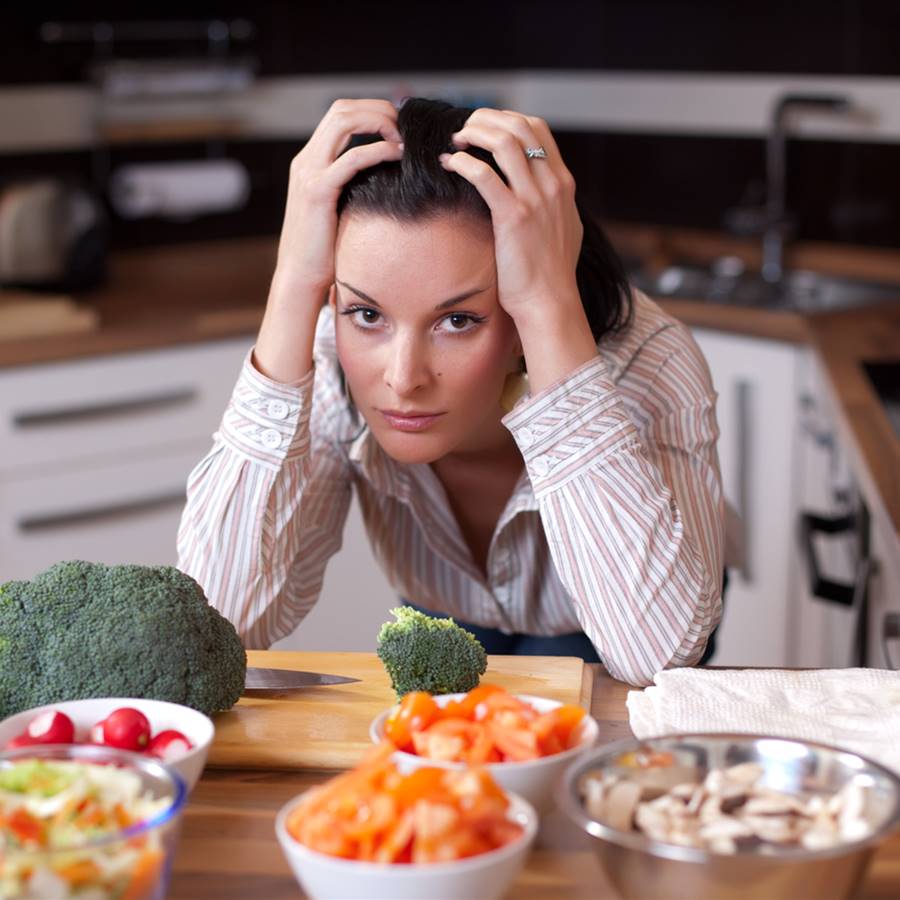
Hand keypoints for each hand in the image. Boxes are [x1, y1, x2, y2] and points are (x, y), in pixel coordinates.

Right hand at [274, 98, 403, 292]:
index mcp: (310, 161)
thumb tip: (386, 179)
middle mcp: (306, 160)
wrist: (300, 276)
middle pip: (342, 109)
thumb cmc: (325, 250)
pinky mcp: (317, 191)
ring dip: (378, 121)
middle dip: (378, 110)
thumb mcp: (339, 208)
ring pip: (343, 121)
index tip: (399, 127)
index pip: (340, 115)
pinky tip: (398, 156)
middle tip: (406, 127)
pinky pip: (352, 158)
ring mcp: (309, 172)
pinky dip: (378, 150)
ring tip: (402, 138)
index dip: (371, 112)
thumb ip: (353, 187)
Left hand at [438, 109, 583, 325]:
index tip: (484, 127)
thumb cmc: (549, 272)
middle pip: (519, 126)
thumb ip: (552, 203)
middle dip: (486, 119)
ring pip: (503, 142)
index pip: (537, 128)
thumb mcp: (563, 228)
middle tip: (463, 130)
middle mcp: (552, 185)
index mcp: (563, 183)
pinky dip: (462, 163)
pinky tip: (449, 165)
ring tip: (455, 142)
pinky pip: (483, 175)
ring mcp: (535, 199)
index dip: (506, 118)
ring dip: (473, 134)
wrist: (549, 301)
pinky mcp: (513, 216)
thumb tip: (538, 190)